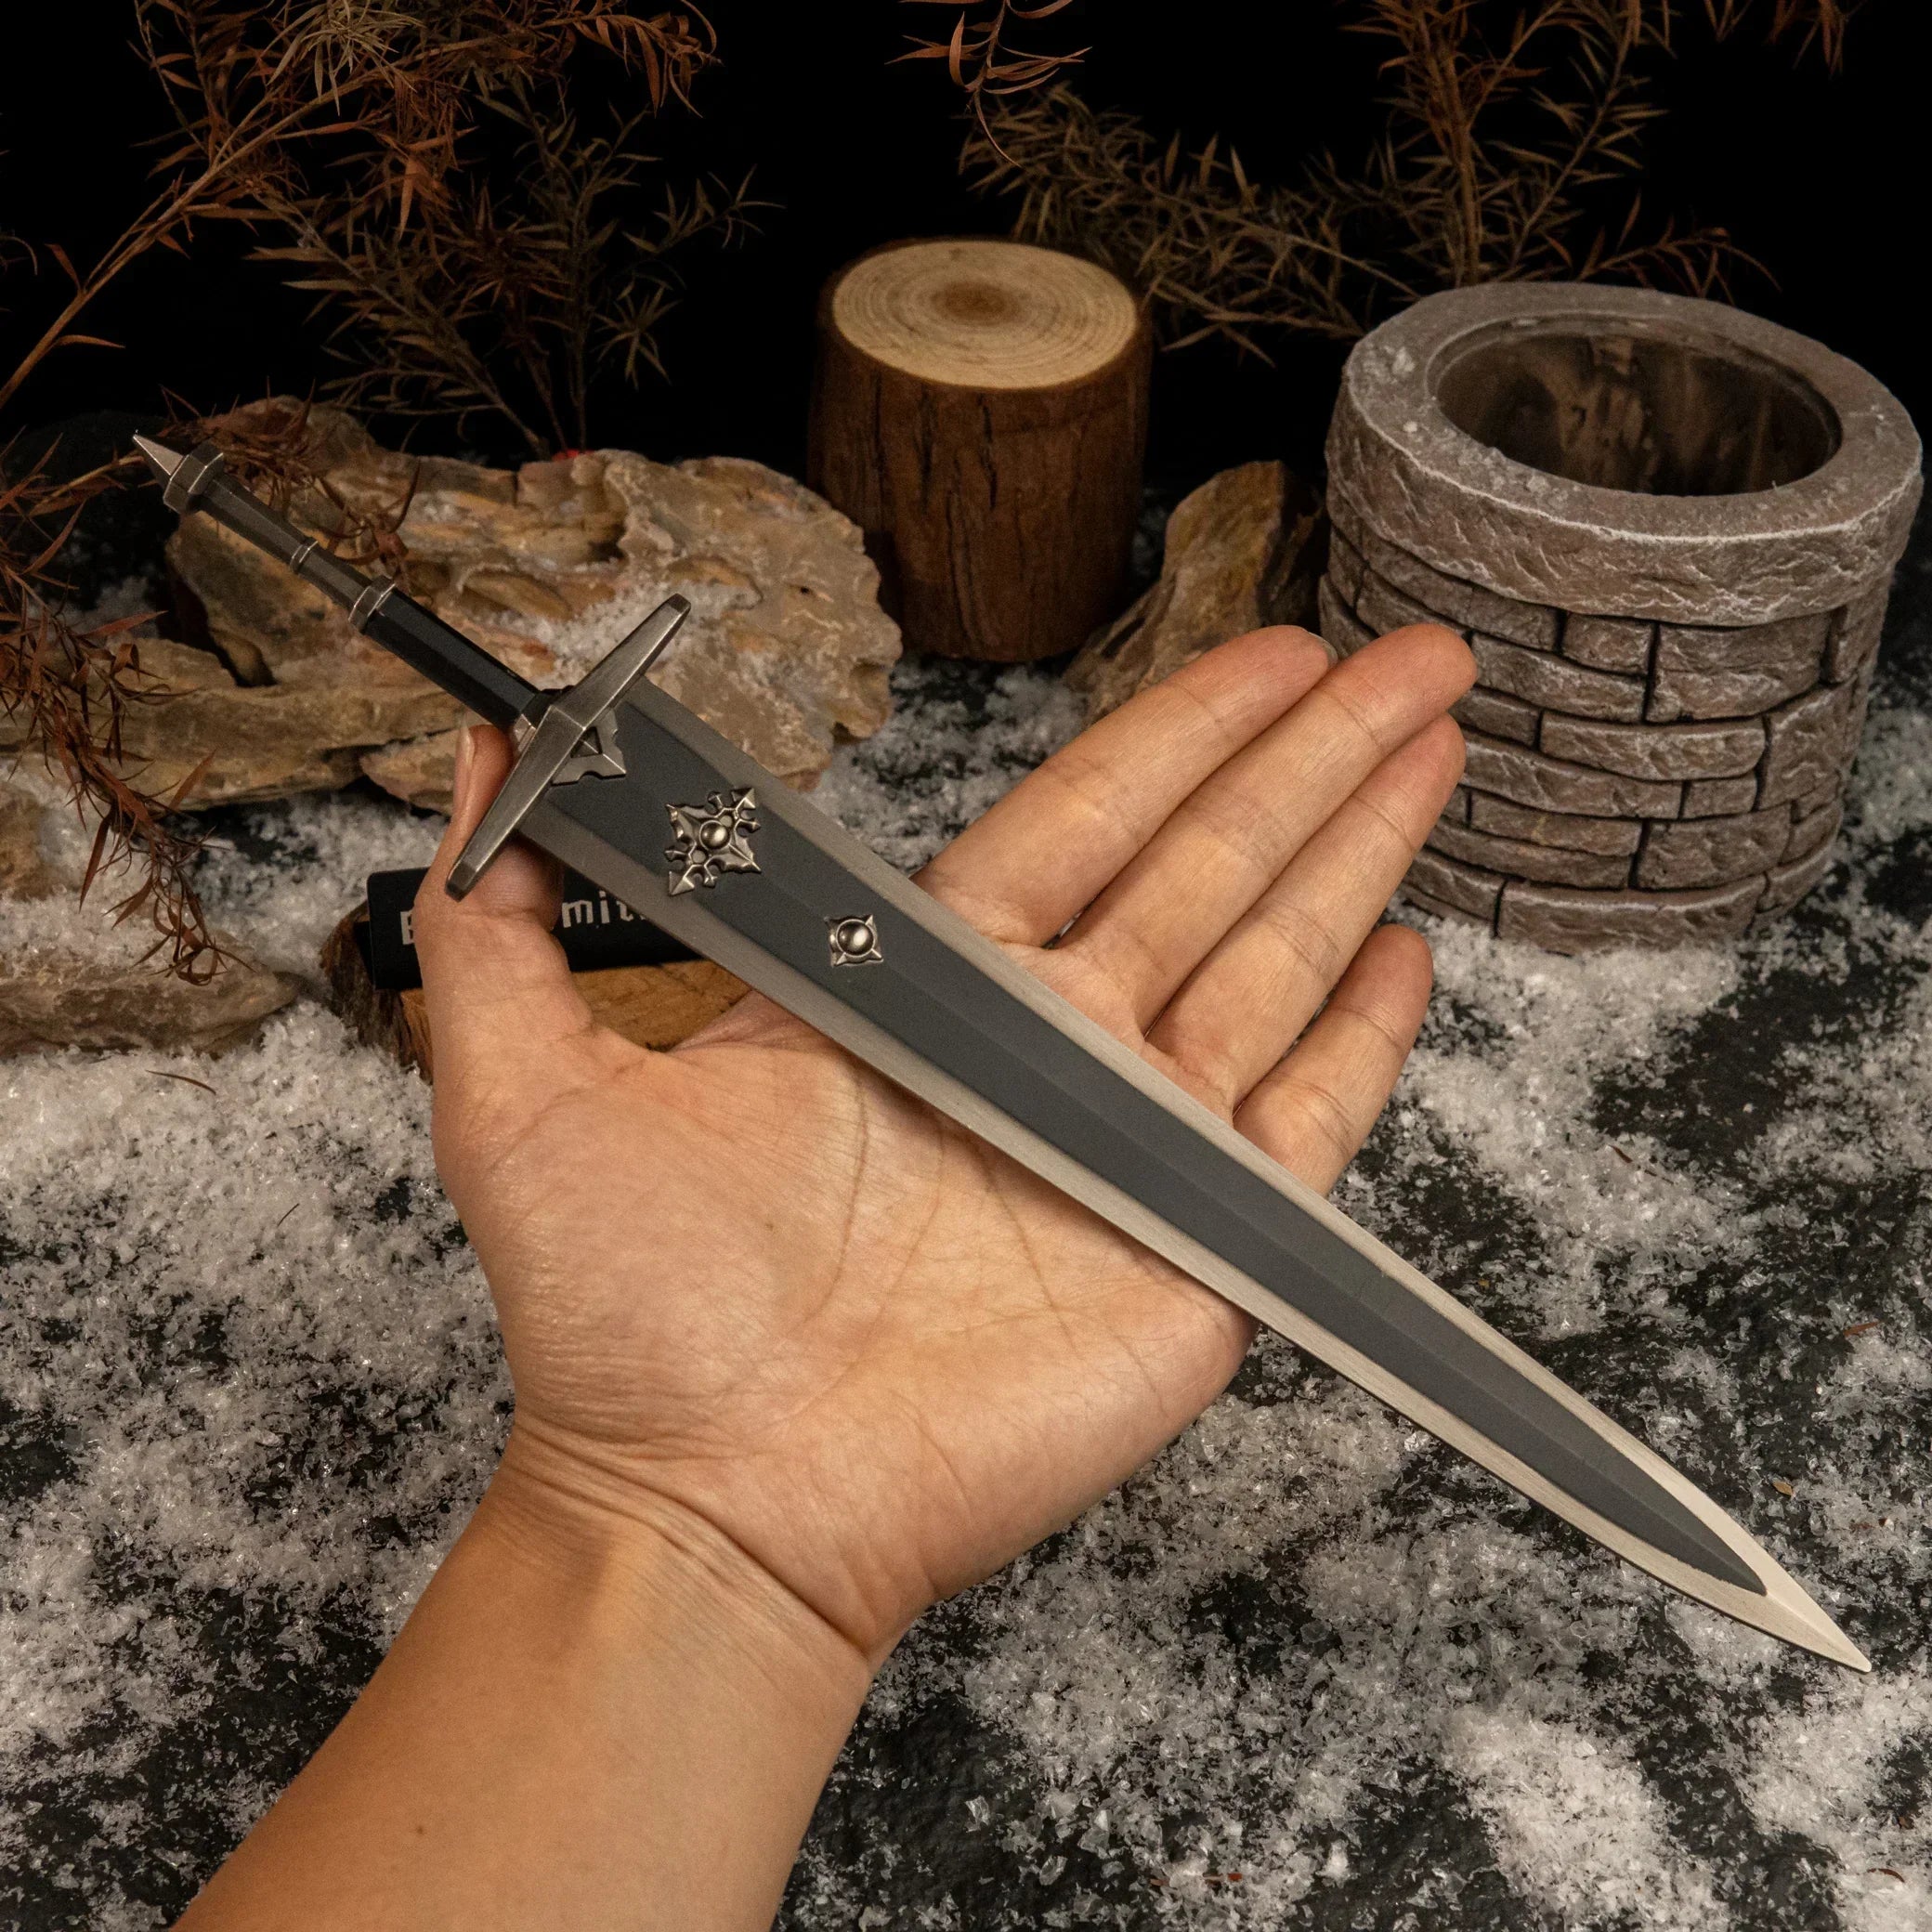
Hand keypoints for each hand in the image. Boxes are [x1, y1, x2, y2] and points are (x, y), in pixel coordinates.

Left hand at [414, 622, 1473, 1662]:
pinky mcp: (1189, 1256)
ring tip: (1434, 741)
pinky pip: (1299, 1128)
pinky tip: (1407, 952)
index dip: (1176, 732)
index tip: (1260, 652)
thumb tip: (482, 760)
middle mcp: (1039, 1053)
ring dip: (1358, 849)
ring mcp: (1125, 1152)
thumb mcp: (522, 1088)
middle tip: (1409, 657)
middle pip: (1206, 863)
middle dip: (1313, 752)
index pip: (1081, 822)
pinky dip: (1362, 1044)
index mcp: (919, 994)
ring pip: (1272, 960)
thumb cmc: (623, 1320)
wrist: (706, 1505)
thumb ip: (504, 917)